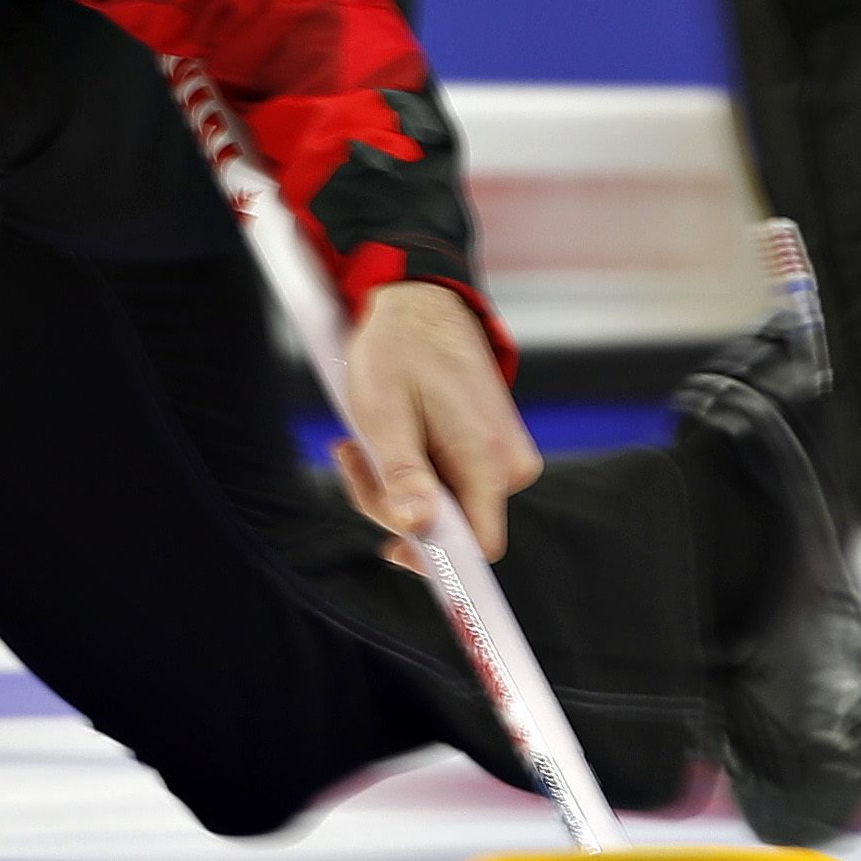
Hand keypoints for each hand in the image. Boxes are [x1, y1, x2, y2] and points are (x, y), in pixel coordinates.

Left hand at [327, 279, 539, 562]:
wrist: (422, 298)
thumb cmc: (400, 349)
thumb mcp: (384, 414)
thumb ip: (402, 476)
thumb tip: (417, 528)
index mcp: (489, 461)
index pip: (479, 547)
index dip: (437, 562)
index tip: (389, 551)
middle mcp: (508, 464)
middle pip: (452, 526)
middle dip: (394, 505)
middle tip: (351, 460)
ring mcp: (501, 454)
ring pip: (444, 504)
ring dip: (395, 484)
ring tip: (360, 442)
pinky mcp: (488, 445)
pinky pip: (448, 480)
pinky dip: (409, 468)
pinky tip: (385, 436)